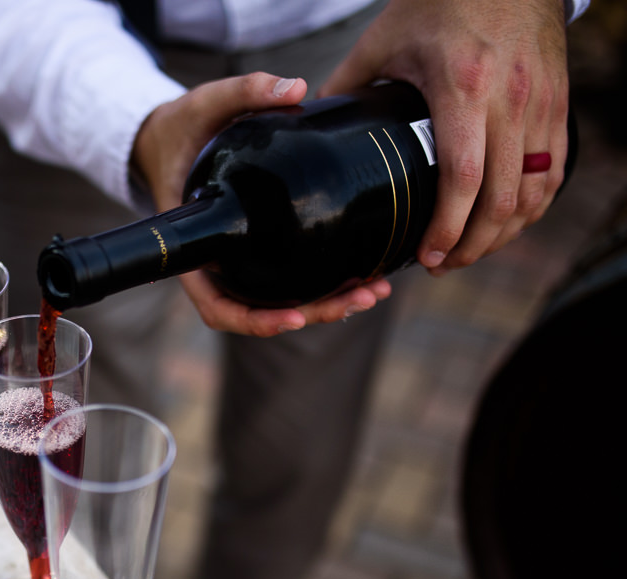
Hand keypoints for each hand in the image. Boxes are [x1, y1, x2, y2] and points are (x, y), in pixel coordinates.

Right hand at [132, 71, 392, 335]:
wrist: (173, 138)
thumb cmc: (181, 128)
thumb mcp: (203, 104)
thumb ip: (244, 91)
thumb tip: (297, 88)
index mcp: (194, 245)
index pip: (216, 303)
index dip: (253, 319)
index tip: (294, 318)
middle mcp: (216, 264)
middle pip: (259, 312)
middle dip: (313, 312)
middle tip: (360, 298)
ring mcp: (238, 261)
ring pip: (280, 302)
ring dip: (328, 305)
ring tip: (374, 291)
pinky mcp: (258, 251)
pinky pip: (288, 280)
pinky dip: (325, 285)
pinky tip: (364, 275)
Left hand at [320, 0, 568, 273]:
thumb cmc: (439, 3)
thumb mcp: (383, 40)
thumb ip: (346, 83)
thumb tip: (308, 121)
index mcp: (462, 87)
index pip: (463, 175)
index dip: (448, 226)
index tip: (427, 255)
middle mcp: (510, 98)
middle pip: (501, 196)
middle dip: (472, 244)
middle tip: (441, 264)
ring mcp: (541, 102)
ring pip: (534, 191)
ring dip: (503, 232)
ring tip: (468, 251)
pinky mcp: (559, 103)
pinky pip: (554, 171)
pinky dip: (532, 207)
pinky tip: (505, 224)